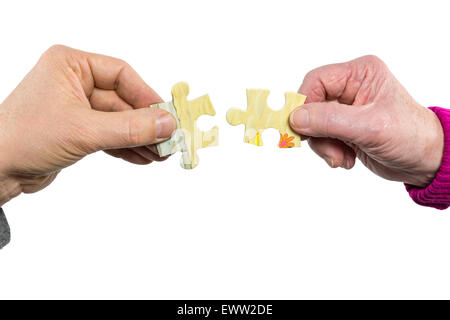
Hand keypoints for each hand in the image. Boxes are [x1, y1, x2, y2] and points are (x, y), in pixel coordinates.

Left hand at [0, 45, 175, 204]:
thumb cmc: (24, 138)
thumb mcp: (84, 130)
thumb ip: (129, 128)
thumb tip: (167, 124)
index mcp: (70, 66)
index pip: (121, 74)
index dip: (147, 96)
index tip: (166, 116)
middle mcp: (75, 83)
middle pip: (124, 101)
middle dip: (145, 125)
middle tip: (168, 141)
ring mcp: (77, 108)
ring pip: (119, 121)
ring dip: (139, 139)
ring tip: (160, 155)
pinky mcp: (77, 130)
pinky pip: (110, 135)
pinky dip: (126, 147)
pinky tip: (143, 158)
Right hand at [289, 55, 443, 186]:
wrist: (425, 161)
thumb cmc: (410, 136)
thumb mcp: (369, 128)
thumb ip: (330, 121)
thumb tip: (295, 118)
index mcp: (360, 74)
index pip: (316, 81)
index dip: (304, 103)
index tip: (300, 128)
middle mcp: (351, 87)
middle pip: (311, 104)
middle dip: (317, 132)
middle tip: (330, 151)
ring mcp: (346, 108)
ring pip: (313, 124)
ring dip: (323, 145)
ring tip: (342, 158)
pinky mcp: (343, 127)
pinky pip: (321, 137)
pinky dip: (329, 151)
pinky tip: (346, 158)